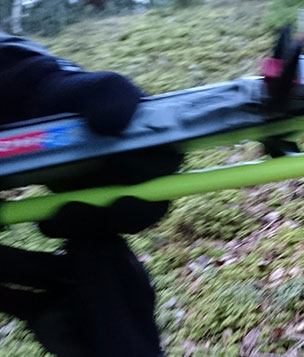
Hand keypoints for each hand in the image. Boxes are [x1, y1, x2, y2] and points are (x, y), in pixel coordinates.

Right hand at [0, 237, 179, 356]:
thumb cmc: (119, 345)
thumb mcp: (106, 291)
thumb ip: (93, 252)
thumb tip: (80, 212)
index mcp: (127, 277)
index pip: (96, 241)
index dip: (69, 229)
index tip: (43, 219)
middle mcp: (105, 291)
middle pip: (57, 263)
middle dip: (23, 257)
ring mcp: (82, 312)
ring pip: (40, 285)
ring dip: (10, 272)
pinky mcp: (63, 332)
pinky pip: (34, 308)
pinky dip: (11, 296)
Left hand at [1, 35, 181, 235]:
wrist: (45, 112)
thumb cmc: (83, 98)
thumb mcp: (99, 88)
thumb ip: (112, 97)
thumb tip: (112, 124)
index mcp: (161, 152)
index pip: (168, 175)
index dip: (149, 180)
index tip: (117, 166)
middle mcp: (147, 180)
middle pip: (146, 210)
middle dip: (119, 214)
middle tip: (84, 206)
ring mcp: (119, 198)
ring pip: (116, 226)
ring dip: (90, 224)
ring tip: (59, 214)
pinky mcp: (94, 211)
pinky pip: (89, 232)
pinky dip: (68, 229)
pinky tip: (49, 220)